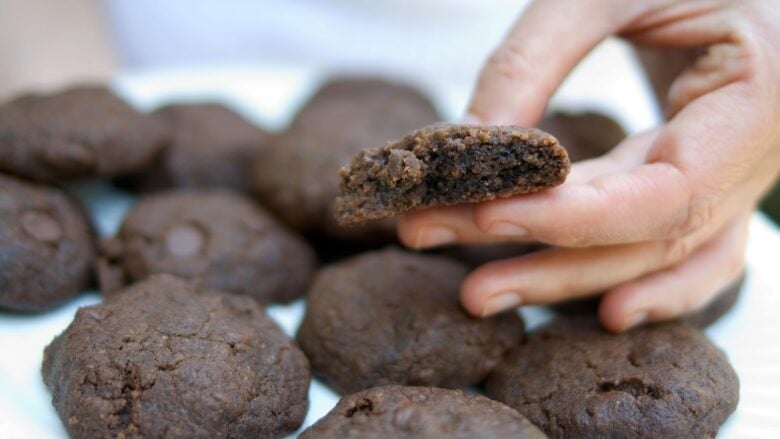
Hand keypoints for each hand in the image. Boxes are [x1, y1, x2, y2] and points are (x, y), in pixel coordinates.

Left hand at [398, 0, 779, 330]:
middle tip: (446, 262)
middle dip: (543, 259)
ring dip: (568, 281)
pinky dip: (643, 282)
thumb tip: (464, 148)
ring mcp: (739, 172)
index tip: (484, 215)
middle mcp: (758, 151)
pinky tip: (598, 309)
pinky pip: (684, 248)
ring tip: (481, 294)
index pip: (667, 192)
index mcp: (757, 97)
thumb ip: (533, 60)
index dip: (574, 218)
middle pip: (647, 237)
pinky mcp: (708, 176)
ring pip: (658, 255)